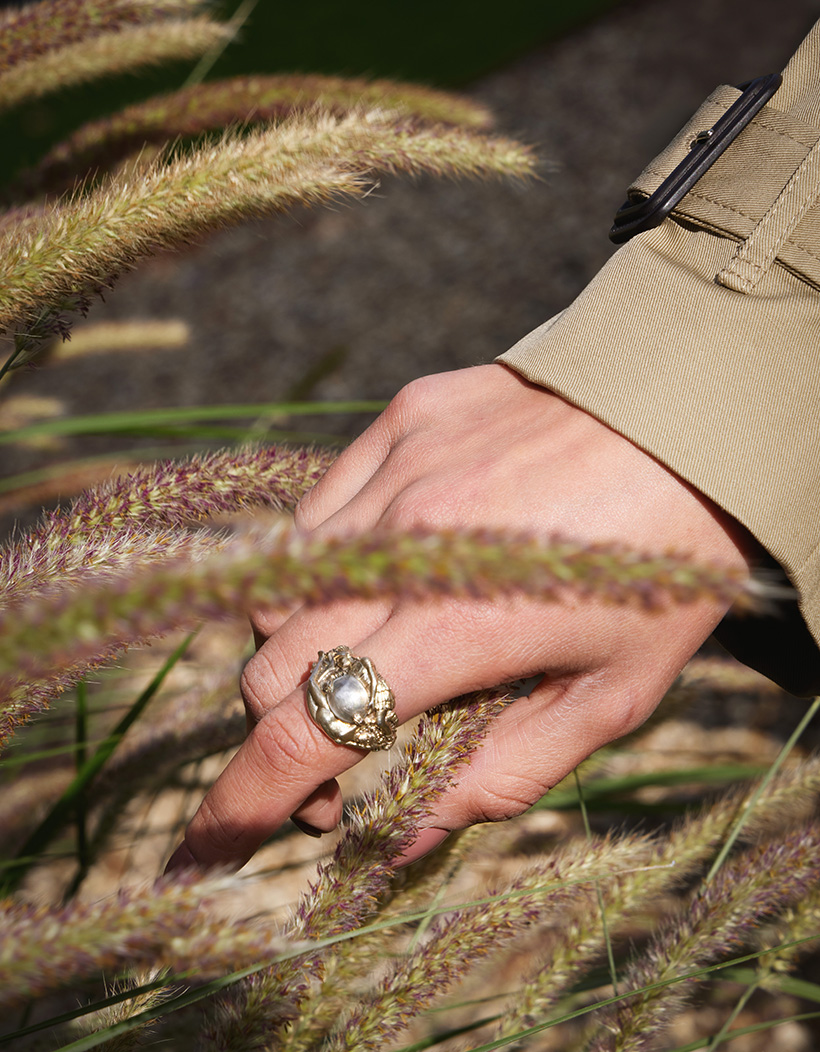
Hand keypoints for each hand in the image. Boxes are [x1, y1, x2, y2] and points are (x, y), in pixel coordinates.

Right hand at [166, 363, 751, 872]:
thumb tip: (403, 837)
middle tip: (345, 753)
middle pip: (269, 667)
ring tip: (371, 653)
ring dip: (301, 649)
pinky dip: (323, 567)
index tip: (214, 845)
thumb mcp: (614, 696)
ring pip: (277, 589)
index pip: (307, 731)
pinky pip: (315, 515)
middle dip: (284, 733)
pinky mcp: (399, 422)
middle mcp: (403, 545)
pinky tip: (384, 574)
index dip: (245, 802)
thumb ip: (502, 776)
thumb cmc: (666, 570)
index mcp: (460, 627)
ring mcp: (395, 472)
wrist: (694, 421)